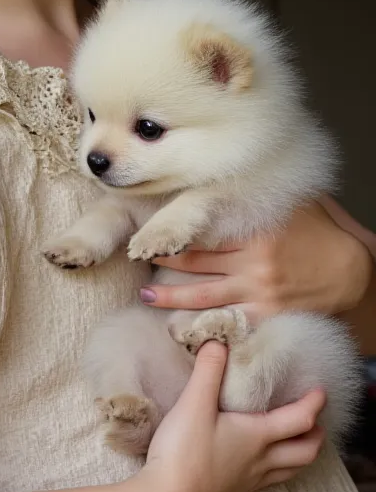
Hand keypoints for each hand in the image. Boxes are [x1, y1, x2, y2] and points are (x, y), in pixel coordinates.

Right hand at [128, 341, 324, 491]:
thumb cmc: (184, 452)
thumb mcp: (194, 403)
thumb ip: (209, 370)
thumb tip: (219, 341)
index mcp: (258, 437)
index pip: (299, 420)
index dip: (314, 404)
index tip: (322, 390)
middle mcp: (261, 460)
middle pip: (305, 452)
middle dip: (316, 435)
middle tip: (316, 419)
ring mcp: (250, 479)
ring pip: (290, 469)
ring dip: (301, 453)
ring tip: (298, 439)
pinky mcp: (236, 490)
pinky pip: (271, 479)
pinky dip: (280, 466)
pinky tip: (264, 460)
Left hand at [139, 200, 372, 323]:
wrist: (355, 275)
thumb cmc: (324, 234)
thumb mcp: (297, 204)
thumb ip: (266, 191)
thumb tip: (243, 165)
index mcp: (256, 230)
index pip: (205, 230)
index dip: (174, 231)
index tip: (148, 230)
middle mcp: (253, 262)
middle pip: (197, 261)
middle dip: (164, 260)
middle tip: (136, 257)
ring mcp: (258, 292)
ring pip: (203, 294)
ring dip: (171, 296)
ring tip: (145, 295)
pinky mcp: (266, 316)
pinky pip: (227, 321)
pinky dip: (202, 323)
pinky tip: (180, 326)